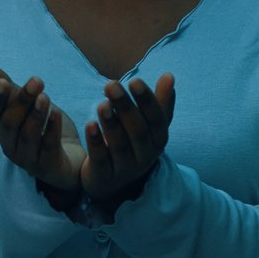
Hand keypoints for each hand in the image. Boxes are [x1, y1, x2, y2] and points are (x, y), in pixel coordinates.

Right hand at [0, 62, 82, 192]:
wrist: (70, 161)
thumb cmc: (44, 130)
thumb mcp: (28, 107)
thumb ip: (10, 89)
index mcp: (2, 131)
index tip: (3, 82)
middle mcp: (10, 147)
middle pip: (10, 124)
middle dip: (21, 102)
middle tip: (36, 81)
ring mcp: (28, 160)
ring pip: (28, 136)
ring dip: (36, 115)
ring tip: (45, 96)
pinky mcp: (47, 167)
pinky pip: (48, 147)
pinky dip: (52, 129)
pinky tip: (57, 113)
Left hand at [82, 74, 175, 200]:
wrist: (113, 182)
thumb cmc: (132, 145)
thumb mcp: (148, 126)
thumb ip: (159, 102)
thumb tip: (169, 75)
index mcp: (158, 140)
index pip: (157, 120)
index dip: (147, 101)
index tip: (135, 80)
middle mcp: (145, 156)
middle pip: (137, 131)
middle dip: (125, 107)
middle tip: (111, 85)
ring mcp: (125, 169)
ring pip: (119, 145)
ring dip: (111, 123)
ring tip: (101, 104)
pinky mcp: (104, 177)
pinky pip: (101, 159)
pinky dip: (96, 142)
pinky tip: (89, 124)